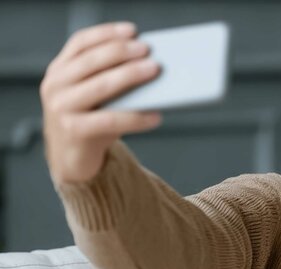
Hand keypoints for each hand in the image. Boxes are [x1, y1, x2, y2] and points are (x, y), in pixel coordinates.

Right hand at [42, 22, 161, 183]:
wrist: (72, 157)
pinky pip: (110, 120)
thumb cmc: (91, 118)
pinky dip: (136, 117)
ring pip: (100, 86)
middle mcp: (56, 85)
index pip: (80, 42)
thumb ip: (111, 76)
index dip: (106, 33)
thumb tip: (152, 64)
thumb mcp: (95, 93)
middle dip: (122, 52)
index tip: (133, 30)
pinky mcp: (74, 131)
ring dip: (130, 75)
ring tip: (154, 70)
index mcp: (60, 70)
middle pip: (91, 61)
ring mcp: (61, 108)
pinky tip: (155, 116)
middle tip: (148, 50)